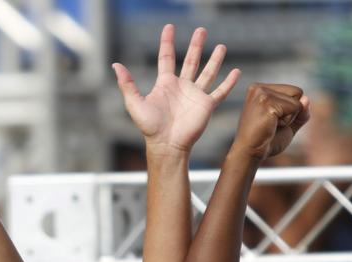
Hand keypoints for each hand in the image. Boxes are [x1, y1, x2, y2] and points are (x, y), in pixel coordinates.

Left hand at [114, 24, 238, 155]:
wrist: (166, 145)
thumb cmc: (149, 127)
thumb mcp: (134, 103)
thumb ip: (127, 84)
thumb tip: (115, 65)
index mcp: (165, 84)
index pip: (166, 58)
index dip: (167, 43)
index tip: (169, 27)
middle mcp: (181, 87)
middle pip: (190, 61)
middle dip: (196, 46)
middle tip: (201, 30)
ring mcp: (195, 95)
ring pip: (208, 73)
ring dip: (215, 60)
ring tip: (222, 46)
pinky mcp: (206, 106)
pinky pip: (220, 92)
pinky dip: (229, 83)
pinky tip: (236, 72)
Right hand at [231, 83, 309, 160]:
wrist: (250, 154)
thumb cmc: (266, 141)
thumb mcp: (288, 124)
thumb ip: (301, 111)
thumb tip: (306, 99)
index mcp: (260, 89)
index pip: (294, 91)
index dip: (290, 110)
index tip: (271, 120)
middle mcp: (259, 88)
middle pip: (297, 92)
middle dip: (291, 112)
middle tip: (271, 124)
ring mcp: (262, 94)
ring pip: (297, 100)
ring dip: (289, 118)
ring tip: (270, 126)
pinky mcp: (266, 102)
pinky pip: (295, 108)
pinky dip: (287, 122)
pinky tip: (270, 127)